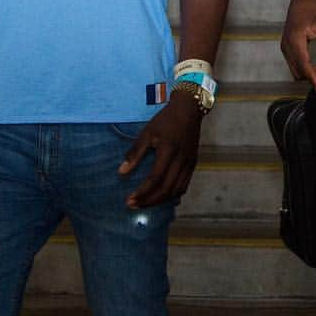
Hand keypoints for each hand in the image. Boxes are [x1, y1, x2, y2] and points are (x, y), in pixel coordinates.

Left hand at [119, 94, 202, 208]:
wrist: (189, 110)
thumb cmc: (166, 120)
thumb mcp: (147, 132)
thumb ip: (135, 153)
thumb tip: (121, 172)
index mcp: (168, 150)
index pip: (155, 178)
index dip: (142, 192)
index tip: (129, 200)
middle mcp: (181, 160)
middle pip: (166, 189)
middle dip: (149, 201)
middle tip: (134, 205)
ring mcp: (189, 163)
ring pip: (176, 190)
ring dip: (160, 200)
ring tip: (146, 203)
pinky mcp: (193, 164)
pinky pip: (184, 185)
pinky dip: (172, 194)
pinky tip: (162, 196)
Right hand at [281, 0, 315, 92]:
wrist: (302, 1)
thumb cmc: (313, 9)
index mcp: (294, 38)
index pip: (303, 63)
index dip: (312, 76)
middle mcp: (287, 45)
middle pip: (300, 70)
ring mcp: (286, 48)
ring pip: (298, 70)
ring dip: (313, 72)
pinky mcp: (288, 49)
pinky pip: (297, 65)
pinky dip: (309, 68)